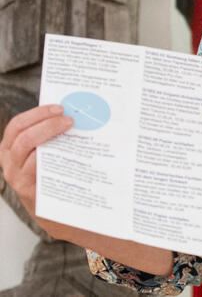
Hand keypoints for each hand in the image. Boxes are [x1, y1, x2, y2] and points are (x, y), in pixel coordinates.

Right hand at [0, 105, 73, 224]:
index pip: (16, 125)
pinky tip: (70, 149)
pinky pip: (37, 169)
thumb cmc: (56, 175)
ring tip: (71, 128)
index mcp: (11, 149)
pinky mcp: (28, 191)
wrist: (58, 212)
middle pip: (23, 136)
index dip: (37, 113)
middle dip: (46, 122)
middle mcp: (9, 163)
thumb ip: (52, 137)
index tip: (59, 107)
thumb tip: (75, 111)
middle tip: (69, 119)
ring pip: (29, 149)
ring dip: (50, 134)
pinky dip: (54, 156)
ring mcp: (17, 177)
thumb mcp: (48, 154)